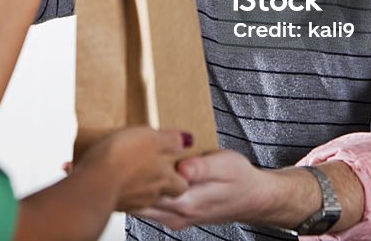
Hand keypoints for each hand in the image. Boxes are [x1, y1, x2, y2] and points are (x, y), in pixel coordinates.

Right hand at [74, 127, 190, 210]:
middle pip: (161, 192)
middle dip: (155, 180)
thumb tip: (187, 139)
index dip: (179, 177)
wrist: (94, 181)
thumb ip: (171, 140)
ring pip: (139, 195)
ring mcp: (131, 202)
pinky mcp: (112, 205)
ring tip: (125, 166)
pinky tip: (109, 174)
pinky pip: (120, 197)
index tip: (175, 167)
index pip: (182, 186)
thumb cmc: (123, 158)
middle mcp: (151, 195)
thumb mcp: (152, 137)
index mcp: (165, 179)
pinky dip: (117, 188)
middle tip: (148, 164)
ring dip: (135, 183)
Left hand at [130, 150, 283, 229]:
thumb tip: (182, 167)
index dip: (134, 171)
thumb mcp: (226, 165)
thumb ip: (202, 167)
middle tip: (119, 154)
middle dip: (125, 179)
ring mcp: (174, 218)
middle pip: (138, 200)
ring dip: (131, 186)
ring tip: (127, 161)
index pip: (149, 190)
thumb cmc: (240, 178)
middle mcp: (177, 214)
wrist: (252, 198)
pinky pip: (149, 206)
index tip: (126, 152)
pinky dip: (141, 191)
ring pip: (140, 205)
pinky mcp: (174, 216)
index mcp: (187, 201)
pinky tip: (141, 174)